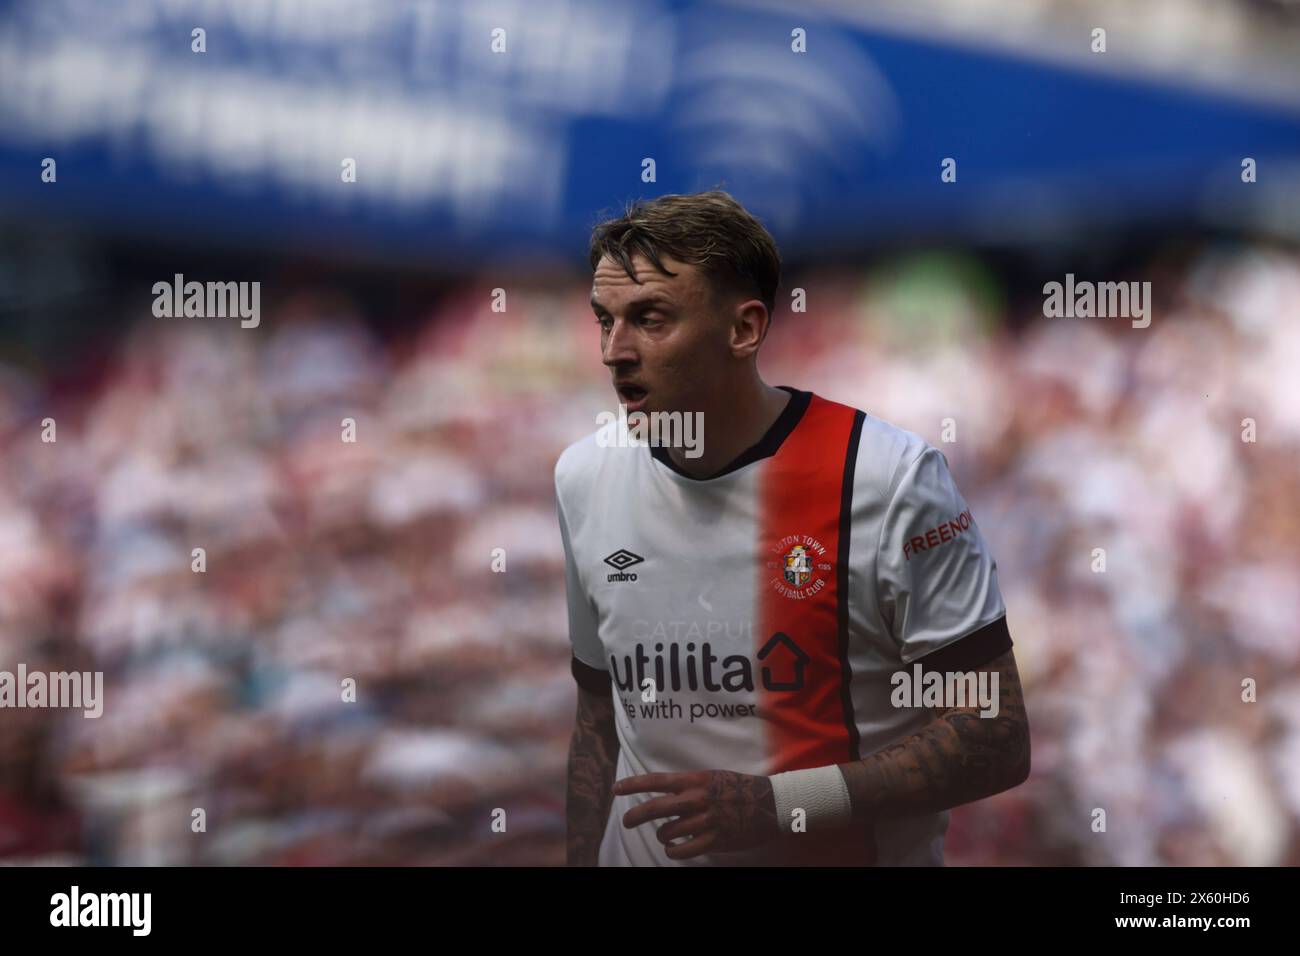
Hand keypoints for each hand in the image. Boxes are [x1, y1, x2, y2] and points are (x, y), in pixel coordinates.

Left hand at [612, 770, 780, 859]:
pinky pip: (682, 850)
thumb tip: (664, 795)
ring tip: (668, 834)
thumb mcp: (711, 777)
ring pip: (667, 832)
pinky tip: (675, 848)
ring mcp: (705, 820)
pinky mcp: (714, 840)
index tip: (616, 789)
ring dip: (663, 836)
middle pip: (654, 809)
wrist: (769, 804)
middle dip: (635, 816)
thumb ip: (688, 786)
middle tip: (627, 822)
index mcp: (695, 780)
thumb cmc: (739, 787)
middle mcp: (697, 799)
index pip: (656, 781)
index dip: (633, 785)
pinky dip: (674, 851)